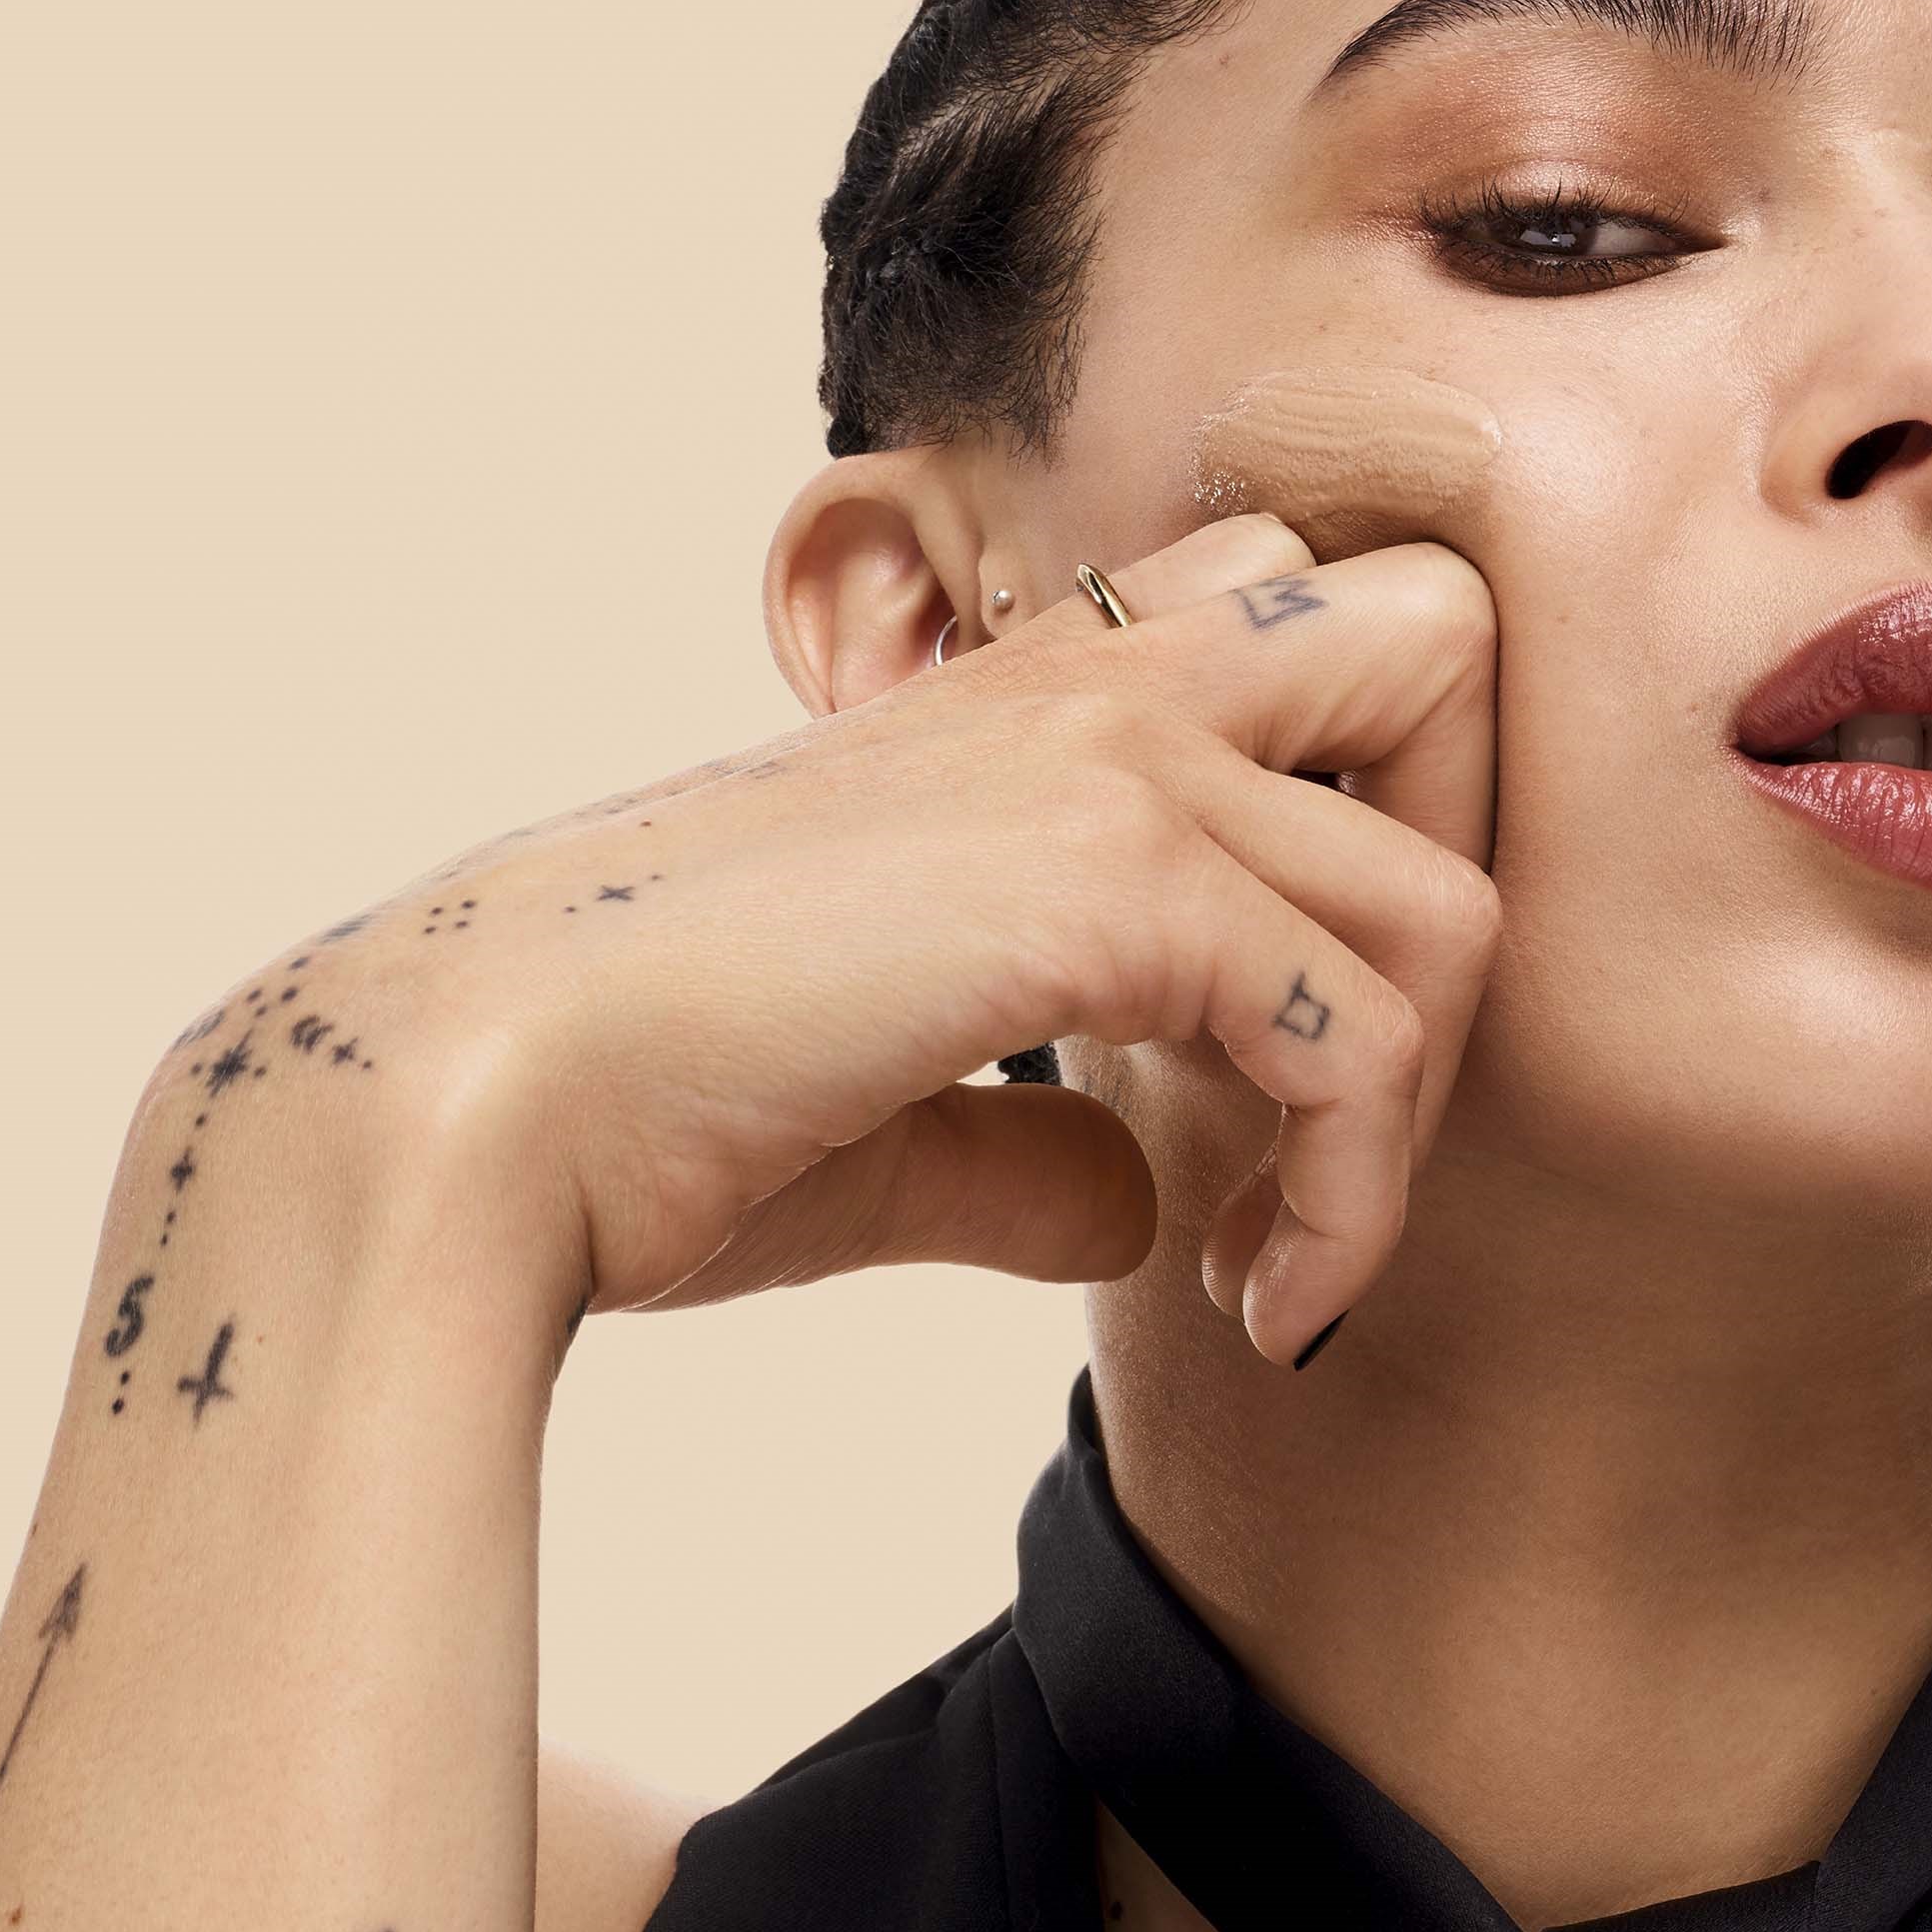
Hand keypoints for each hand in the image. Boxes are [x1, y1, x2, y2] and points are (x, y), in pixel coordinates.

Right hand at [178, 517, 1499, 1365]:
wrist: (475, 1118)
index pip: (1316, 625)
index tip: (1286, 1057)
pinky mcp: (1112, 874)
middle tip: (1352, 1109)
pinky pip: (1361, 1037)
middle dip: (1456, 892)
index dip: (1369, 813)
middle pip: (1446, 661)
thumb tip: (1135, 1209)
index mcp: (1036, 694)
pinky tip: (1257, 1306)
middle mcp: (1095, 683)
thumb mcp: (897, 1113)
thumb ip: (1038, 1138)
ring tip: (1287, 1269)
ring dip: (1408, 1120)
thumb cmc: (648, 1116)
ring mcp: (1112, 756)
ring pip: (1447, 895)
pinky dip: (1355, 1200)